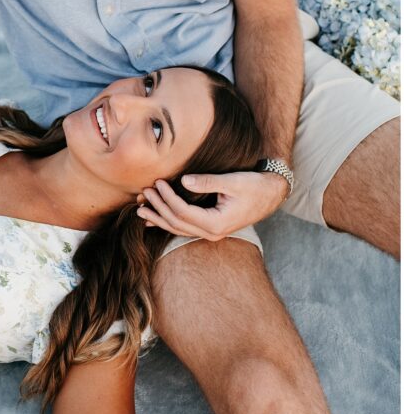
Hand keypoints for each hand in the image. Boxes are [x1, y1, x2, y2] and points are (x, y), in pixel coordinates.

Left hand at [137, 171, 289, 240]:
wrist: (272, 194)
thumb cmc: (255, 186)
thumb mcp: (233, 181)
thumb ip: (208, 182)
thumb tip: (183, 180)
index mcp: (217, 223)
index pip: (183, 212)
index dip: (167, 198)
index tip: (157, 183)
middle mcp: (212, 232)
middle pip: (177, 223)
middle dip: (159, 208)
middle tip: (144, 193)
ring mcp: (211, 232)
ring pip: (178, 229)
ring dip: (159, 218)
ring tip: (141, 209)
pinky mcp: (210, 227)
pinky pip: (185, 228)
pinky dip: (168, 222)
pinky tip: (153, 220)